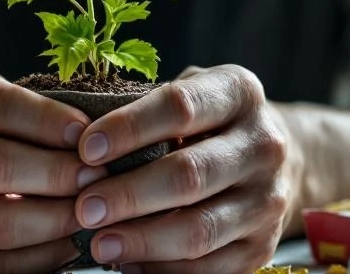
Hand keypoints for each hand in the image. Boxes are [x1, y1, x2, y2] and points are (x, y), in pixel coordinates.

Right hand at [0, 70, 106, 273]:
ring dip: (56, 220)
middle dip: (57, 173)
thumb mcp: (10, 99)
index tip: (86, 131)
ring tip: (93, 210)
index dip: (45, 119)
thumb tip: (101, 126)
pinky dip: (44, 257)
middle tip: (99, 175)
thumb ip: (43, 104)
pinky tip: (74, 242)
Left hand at [74, 64, 297, 273]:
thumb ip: (144, 109)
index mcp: (239, 93)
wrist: (268, 157)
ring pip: (200, 229)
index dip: (129, 128)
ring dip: (142, 240)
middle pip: (190, 175)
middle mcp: (264, 144)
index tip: (86, 149)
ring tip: (100, 243)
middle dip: (129, 194)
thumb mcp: (185, 94)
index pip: (181, 107)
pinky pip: (210, 268)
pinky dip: (164, 268)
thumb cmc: (205, 122)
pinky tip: (129, 263)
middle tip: (84, 207)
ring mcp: (268, 199)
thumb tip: (81, 144)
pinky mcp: (265, 245)